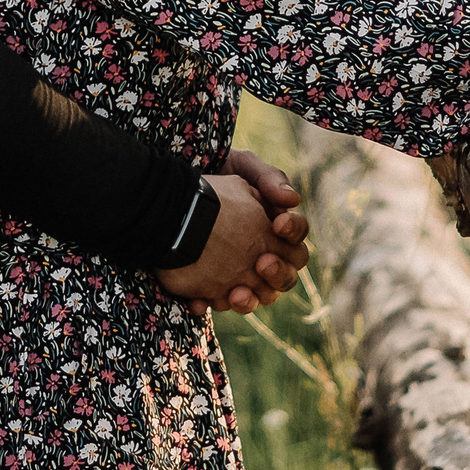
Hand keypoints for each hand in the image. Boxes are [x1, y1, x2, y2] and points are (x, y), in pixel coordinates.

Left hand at [156, 150, 310, 313]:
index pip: (297, 237)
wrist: (171, 191)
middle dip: (278, 272)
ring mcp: (238, 272)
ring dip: (250, 299)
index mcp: (275, 228)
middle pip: (286, 275)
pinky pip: (217, 302)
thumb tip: (293, 201)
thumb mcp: (242, 166)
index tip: (278, 224)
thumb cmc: (216, 173)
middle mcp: (263, 254)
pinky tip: (199, 300)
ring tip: (236, 293)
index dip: (293, 231)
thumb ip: (269, 178)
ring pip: (257, 296)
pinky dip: (210, 303)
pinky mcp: (211, 284)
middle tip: (261, 262)